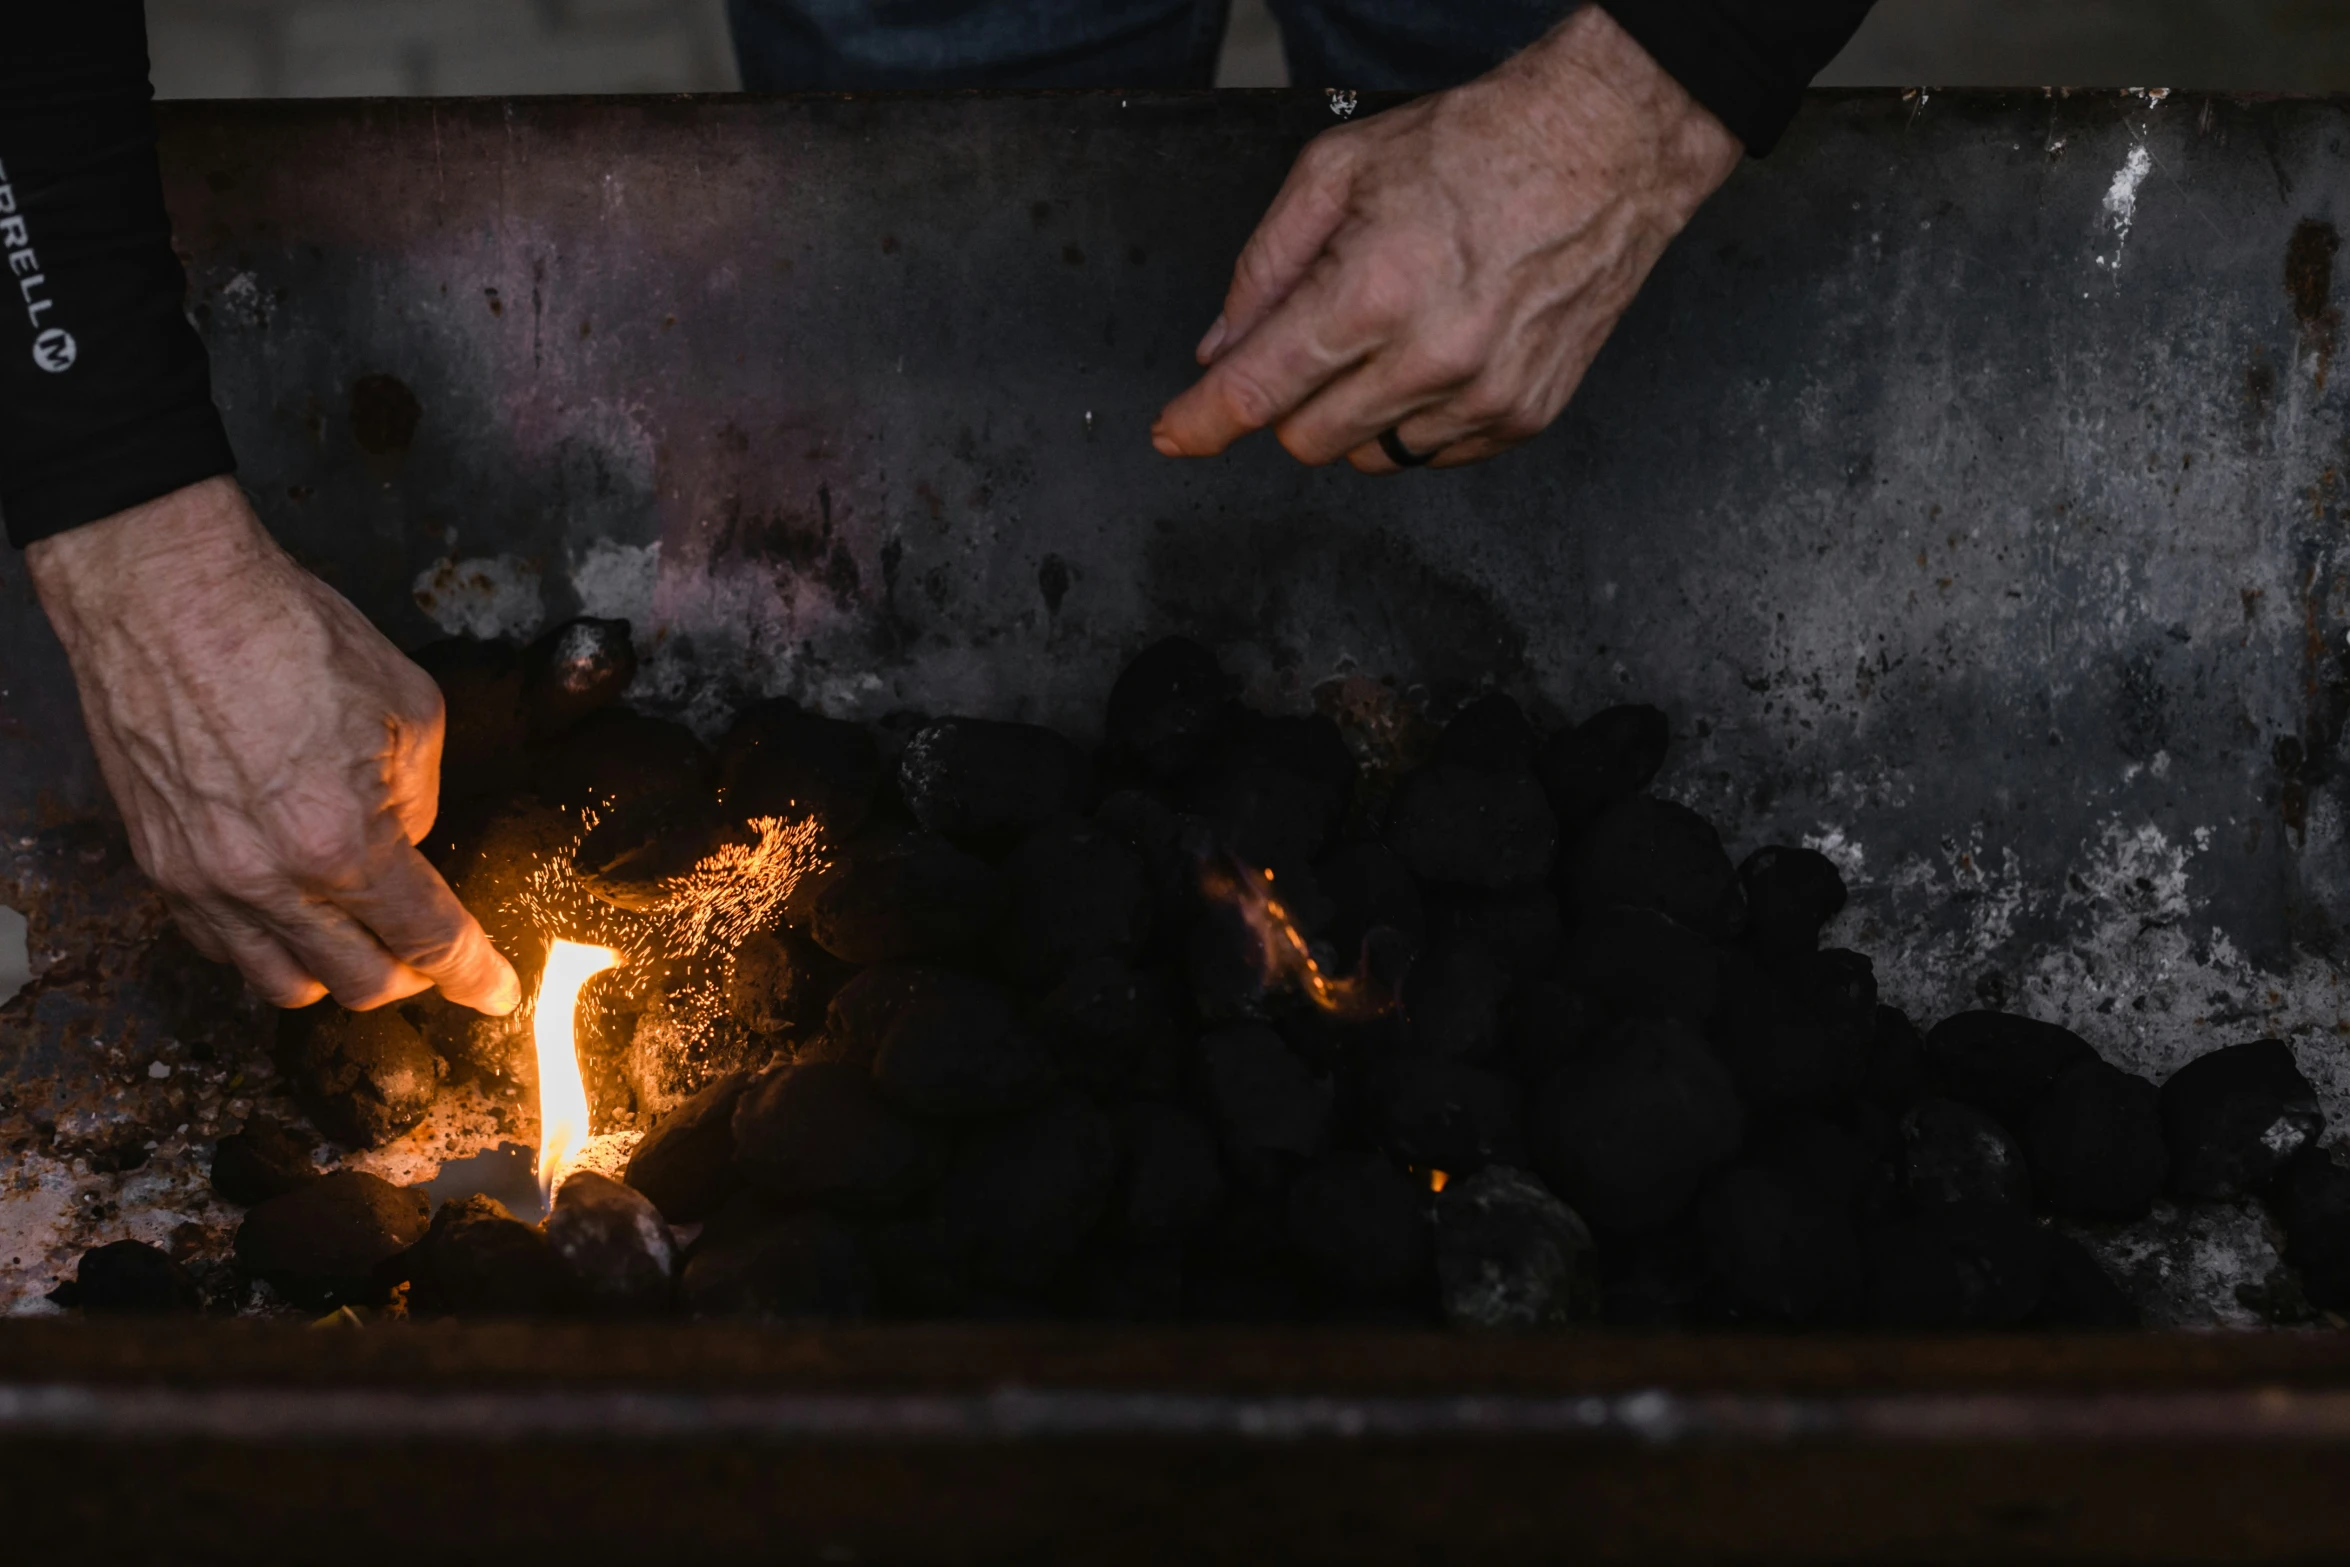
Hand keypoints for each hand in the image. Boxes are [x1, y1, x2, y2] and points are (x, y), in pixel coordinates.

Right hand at [26, 476, 519, 1014]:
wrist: (170, 595)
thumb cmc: (289, 635)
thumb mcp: (410, 710)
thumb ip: (420, 799)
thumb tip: (408, 846)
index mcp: (343, 840)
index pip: (427, 941)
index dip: (474, 977)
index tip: (495, 994)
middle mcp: (269, 879)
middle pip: (357, 984)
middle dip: (409, 976)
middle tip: (430, 949)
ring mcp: (204, 881)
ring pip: (280, 984)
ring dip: (333, 971)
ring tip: (359, 934)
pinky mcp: (159, 867)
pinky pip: (219, 948)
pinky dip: (265, 945)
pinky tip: (291, 910)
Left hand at [1152, 5, 1739, 472]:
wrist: (1604, 148)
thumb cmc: (1477, 146)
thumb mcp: (1339, 170)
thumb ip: (1265, 266)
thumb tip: (1221, 348)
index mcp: (1375, 290)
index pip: (1260, 391)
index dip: (1202, 423)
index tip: (1174, 437)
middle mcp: (1432, 356)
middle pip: (1306, 440)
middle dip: (1291, 400)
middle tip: (1319, 337)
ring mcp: (1484, 395)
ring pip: (1368, 457)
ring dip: (1355, 410)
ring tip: (1393, 333)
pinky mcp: (1524, 416)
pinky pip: (1431, 456)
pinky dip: (1414, 418)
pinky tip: (1437, 352)